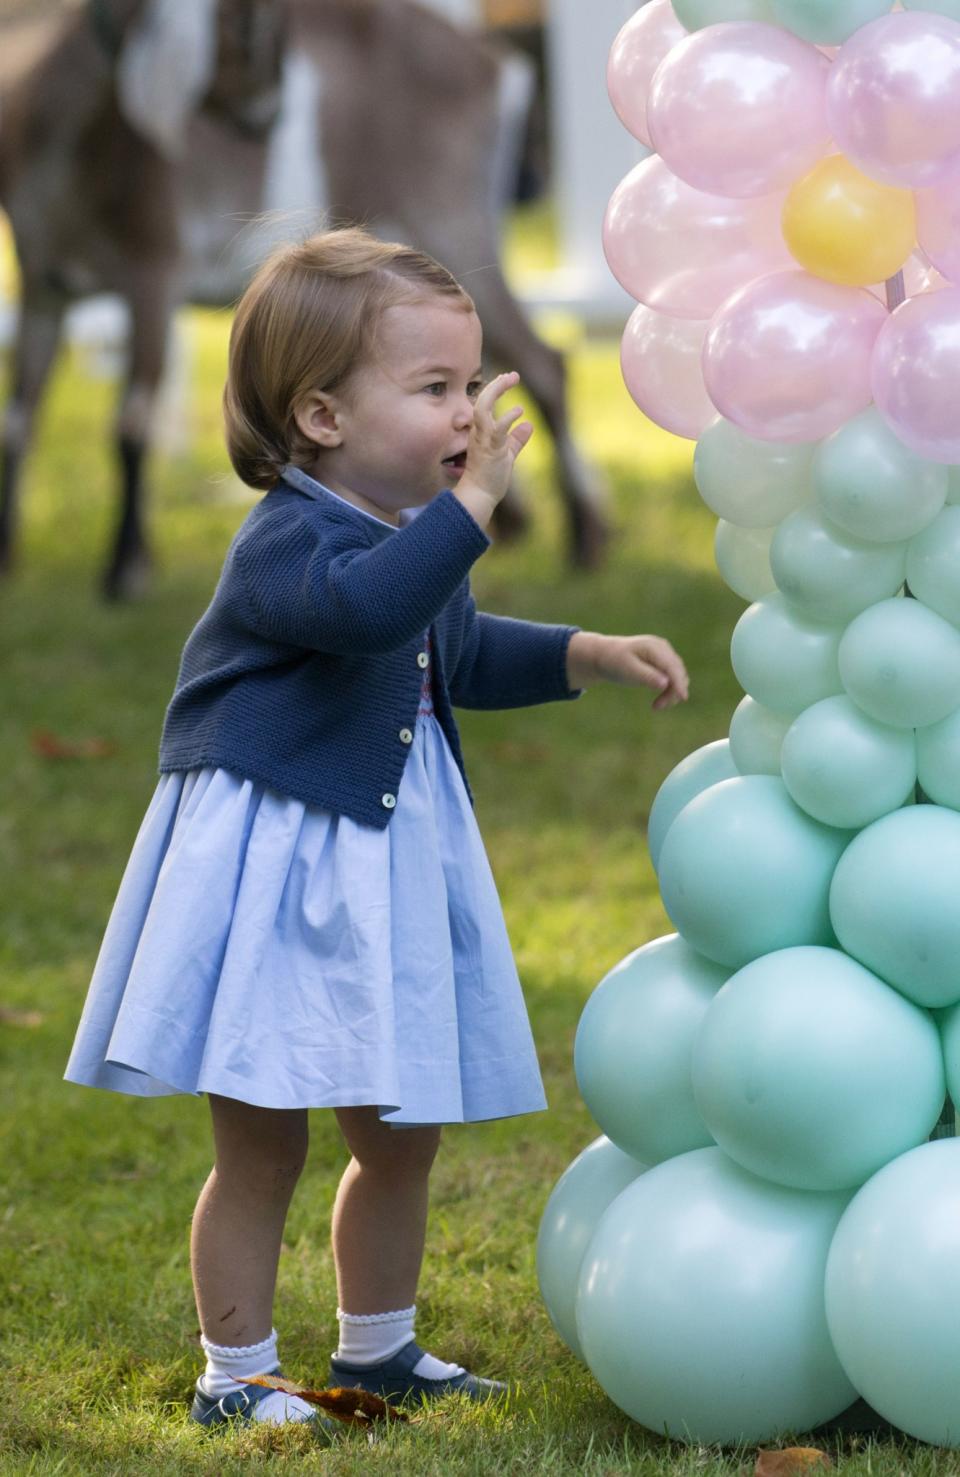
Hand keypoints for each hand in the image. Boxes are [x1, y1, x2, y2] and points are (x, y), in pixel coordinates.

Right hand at [454, 372, 532, 527]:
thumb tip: (528, 425)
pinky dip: (507, 418)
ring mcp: (483, 439)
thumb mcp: (506, 454)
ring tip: (511, 379)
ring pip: (482, 407)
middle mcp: (478, 432)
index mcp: (480, 431)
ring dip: (496, 390)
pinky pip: (496, 429)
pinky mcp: (491, 449)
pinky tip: (519, 410)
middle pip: (482, 399)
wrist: (479, 497)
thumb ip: (516, 439)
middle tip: (513, 375)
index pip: (484, 403)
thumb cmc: (489, 478)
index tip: (508, 378)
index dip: (495, 388)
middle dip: (497, 384)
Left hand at [566, 631, 688, 709]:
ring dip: (671, 693)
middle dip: (672, 691)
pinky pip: (673, 677)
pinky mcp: (663, 662)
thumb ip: (647, 676)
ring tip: (656, 706)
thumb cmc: (614, 662)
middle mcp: (663, 648)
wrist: (604, 655)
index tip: (683, 698)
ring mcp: (664, 654)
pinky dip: (669, 690)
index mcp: (654, 647)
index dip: (679, 682)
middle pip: (678, 672)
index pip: (672, 666)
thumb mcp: (627, 670)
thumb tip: (666, 683)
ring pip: (678, 676)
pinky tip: (659, 701)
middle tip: (656, 708)